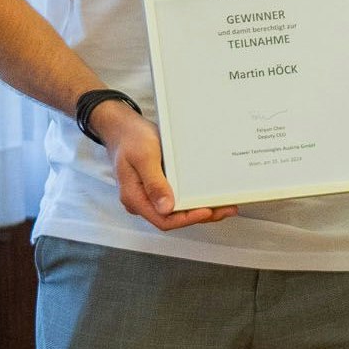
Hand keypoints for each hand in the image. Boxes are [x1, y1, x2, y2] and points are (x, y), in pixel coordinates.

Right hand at [97, 102, 236, 230]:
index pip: (163, 220)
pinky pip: (177, 199)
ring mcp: (151, 195)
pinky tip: (209, 196)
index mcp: (135, 198)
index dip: (187, 219)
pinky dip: (194, 199)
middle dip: (200, 216)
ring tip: (224, 205)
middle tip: (226, 208)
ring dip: (200, 209)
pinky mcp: (159, 188)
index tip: (207, 211)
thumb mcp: (144, 157)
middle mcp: (143, 201)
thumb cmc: (130, 139)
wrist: (122, 128)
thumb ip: (154, 183)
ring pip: (177, 210)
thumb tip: (165, 208)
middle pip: (174, 218)